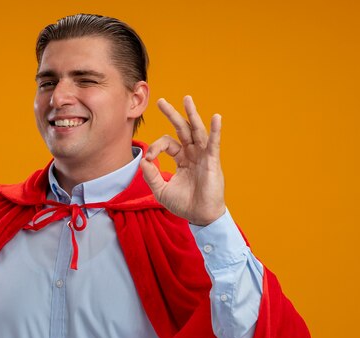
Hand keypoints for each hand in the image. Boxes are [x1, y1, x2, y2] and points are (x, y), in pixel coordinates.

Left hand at [140, 95, 225, 225]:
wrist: (200, 216)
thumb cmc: (183, 204)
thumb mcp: (160, 190)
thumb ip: (151, 175)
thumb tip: (143, 160)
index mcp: (181, 159)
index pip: (167, 143)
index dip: (155, 147)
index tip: (149, 158)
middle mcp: (192, 154)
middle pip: (181, 129)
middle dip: (172, 115)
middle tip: (161, 101)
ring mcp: (203, 156)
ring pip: (196, 131)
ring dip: (191, 115)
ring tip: (187, 99)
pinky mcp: (212, 161)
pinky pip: (213, 143)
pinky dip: (215, 130)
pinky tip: (216, 117)